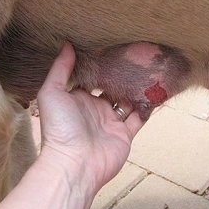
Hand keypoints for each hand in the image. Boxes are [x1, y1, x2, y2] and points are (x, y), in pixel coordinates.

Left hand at [37, 42, 144, 192]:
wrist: (75, 164)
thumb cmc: (60, 128)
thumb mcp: (52, 93)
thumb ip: (60, 69)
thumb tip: (66, 44)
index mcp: (79, 99)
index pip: (92, 79)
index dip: (100, 66)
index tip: (111, 48)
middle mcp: (96, 109)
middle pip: (112, 89)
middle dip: (121, 77)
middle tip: (135, 58)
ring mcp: (111, 122)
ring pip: (127, 102)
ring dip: (136, 90)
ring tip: (148, 72)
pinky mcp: (124, 134)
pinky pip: (139, 118)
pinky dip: (147, 108)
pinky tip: (155, 94)